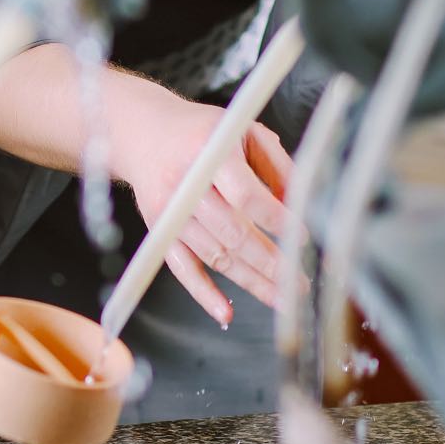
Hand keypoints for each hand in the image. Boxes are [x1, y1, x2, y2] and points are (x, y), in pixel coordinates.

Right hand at [109, 81, 292, 325]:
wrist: (142, 133)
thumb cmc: (200, 132)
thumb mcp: (242, 131)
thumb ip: (276, 164)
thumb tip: (301, 206)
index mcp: (208, 152)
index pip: (245, 195)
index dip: (276, 219)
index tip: (302, 235)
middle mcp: (184, 183)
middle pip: (232, 233)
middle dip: (271, 262)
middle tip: (300, 282)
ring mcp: (168, 211)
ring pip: (214, 256)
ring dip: (251, 281)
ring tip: (283, 298)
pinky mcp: (158, 230)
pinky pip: (182, 268)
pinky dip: (203, 294)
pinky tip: (226, 313)